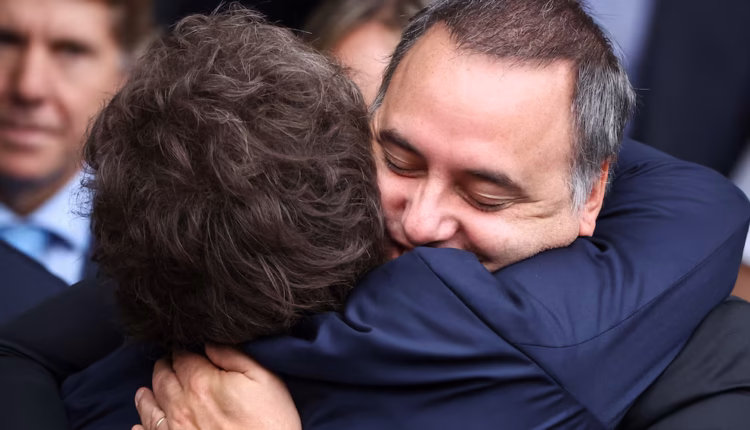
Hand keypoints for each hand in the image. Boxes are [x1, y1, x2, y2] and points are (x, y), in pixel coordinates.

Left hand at [133, 344, 300, 429]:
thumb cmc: (270, 424)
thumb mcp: (264, 379)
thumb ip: (234, 356)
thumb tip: (209, 344)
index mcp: (202, 382)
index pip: (182, 357)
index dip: (183, 350)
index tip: (184, 348)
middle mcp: (181, 406)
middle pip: (162, 379)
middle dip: (163, 367)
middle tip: (166, 363)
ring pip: (150, 407)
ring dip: (147, 395)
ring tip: (144, 391)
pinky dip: (142, 427)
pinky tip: (139, 426)